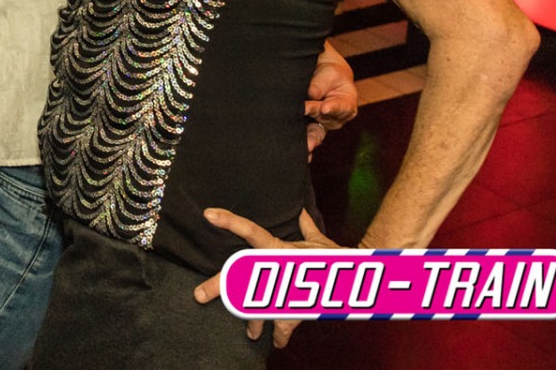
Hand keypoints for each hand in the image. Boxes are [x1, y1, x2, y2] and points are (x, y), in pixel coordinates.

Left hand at [194, 207, 338, 347]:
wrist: (355, 277)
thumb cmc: (334, 256)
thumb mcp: (319, 240)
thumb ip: (306, 226)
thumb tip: (301, 211)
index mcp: (278, 249)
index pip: (250, 230)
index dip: (230, 222)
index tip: (208, 215)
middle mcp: (276, 269)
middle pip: (241, 278)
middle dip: (219, 287)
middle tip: (199, 295)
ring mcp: (283, 291)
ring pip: (258, 308)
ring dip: (250, 321)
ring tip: (248, 334)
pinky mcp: (296, 310)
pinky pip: (283, 326)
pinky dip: (280, 336)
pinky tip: (276, 343)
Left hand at [305, 47, 359, 157]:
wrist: (322, 76)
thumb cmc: (329, 74)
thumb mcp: (329, 73)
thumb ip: (321, 83)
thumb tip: (311, 94)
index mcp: (347, 104)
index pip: (340, 106)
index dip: (332, 107)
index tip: (325, 107)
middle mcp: (336, 118)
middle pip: (325, 118)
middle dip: (315, 118)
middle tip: (305, 113)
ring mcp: (322, 124)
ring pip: (316, 131)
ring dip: (310, 138)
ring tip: (305, 145)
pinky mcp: (310, 127)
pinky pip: (308, 137)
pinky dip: (304, 145)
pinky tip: (301, 152)